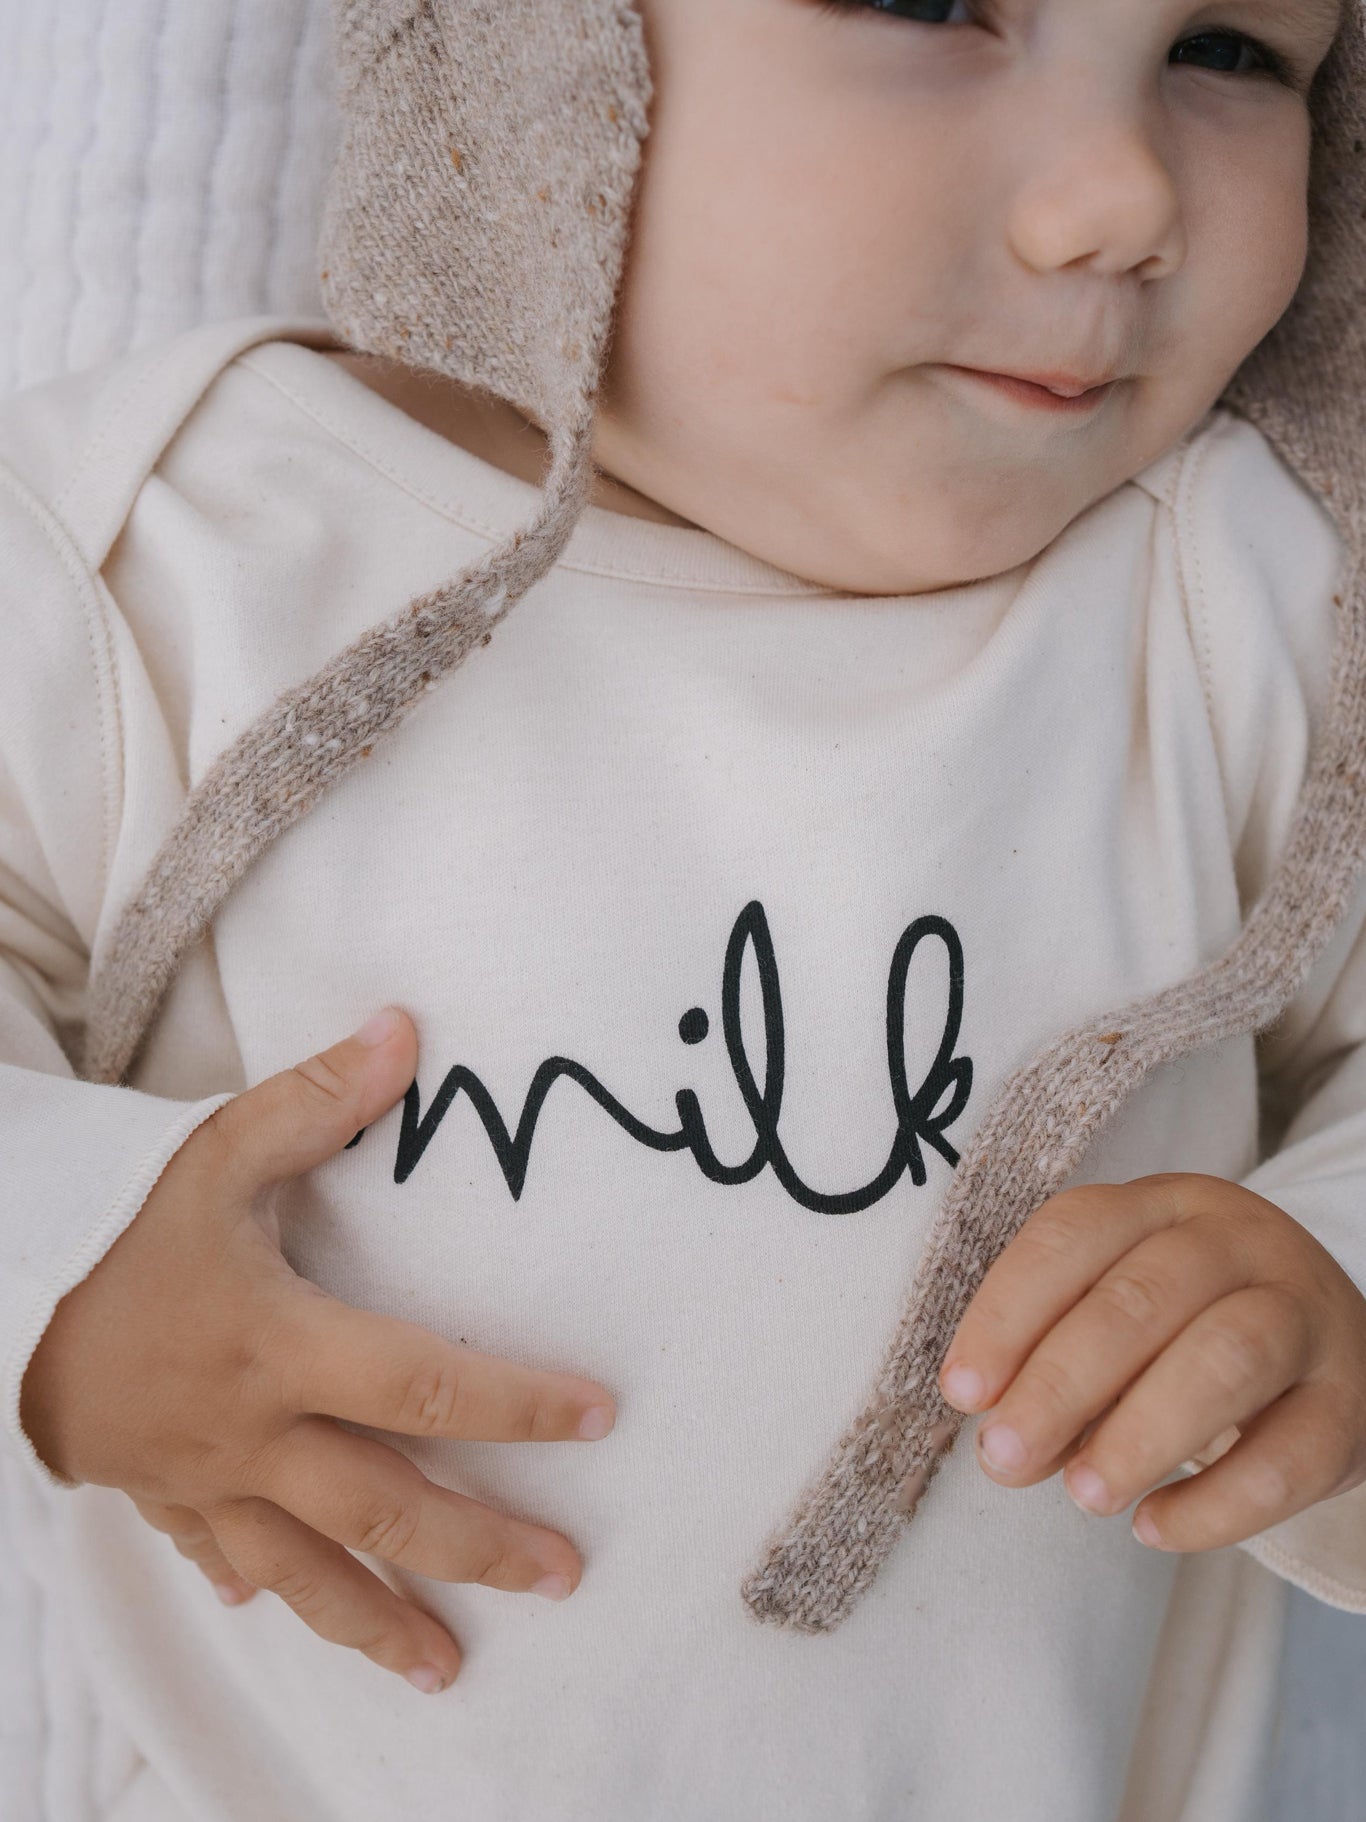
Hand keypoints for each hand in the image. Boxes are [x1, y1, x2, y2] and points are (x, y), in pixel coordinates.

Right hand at [19, 1008, 615, 1695]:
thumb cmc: (113, 1226)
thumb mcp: (214, 1153)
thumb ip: (316, 1102)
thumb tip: (403, 1031)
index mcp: (280, 1346)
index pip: (423, 1383)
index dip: (518, 1403)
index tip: (598, 1418)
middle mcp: (253, 1432)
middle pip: (383, 1509)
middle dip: (478, 1547)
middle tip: (564, 1574)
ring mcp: (206, 1480)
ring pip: (306, 1572)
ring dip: (381, 1622)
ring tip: (448, 1669)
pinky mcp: (162, 1496)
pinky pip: (221, 1560)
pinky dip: (263, 1590)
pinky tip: (291, 1615)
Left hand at [935, 1172, 1365, 1550]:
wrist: (1331, 1351)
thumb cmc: (1186, 1329)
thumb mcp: (1118, 1315)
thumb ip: (1054, 1359)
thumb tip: (994, 1429)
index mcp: (1161, 1205)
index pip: (1074, 1235)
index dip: (1008, 1313)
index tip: (962, 1392)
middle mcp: (1239, 1242)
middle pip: (1142, 1298)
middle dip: (1061, 1384)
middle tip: (1003, 1459)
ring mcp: (1306, 1315)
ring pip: (1226, 1358)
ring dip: (1140, 1433)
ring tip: (1083, 1494)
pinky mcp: (1350, 1403)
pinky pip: (1288, 1456)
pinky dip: (1216, 1502)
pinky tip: (1154, 1527)